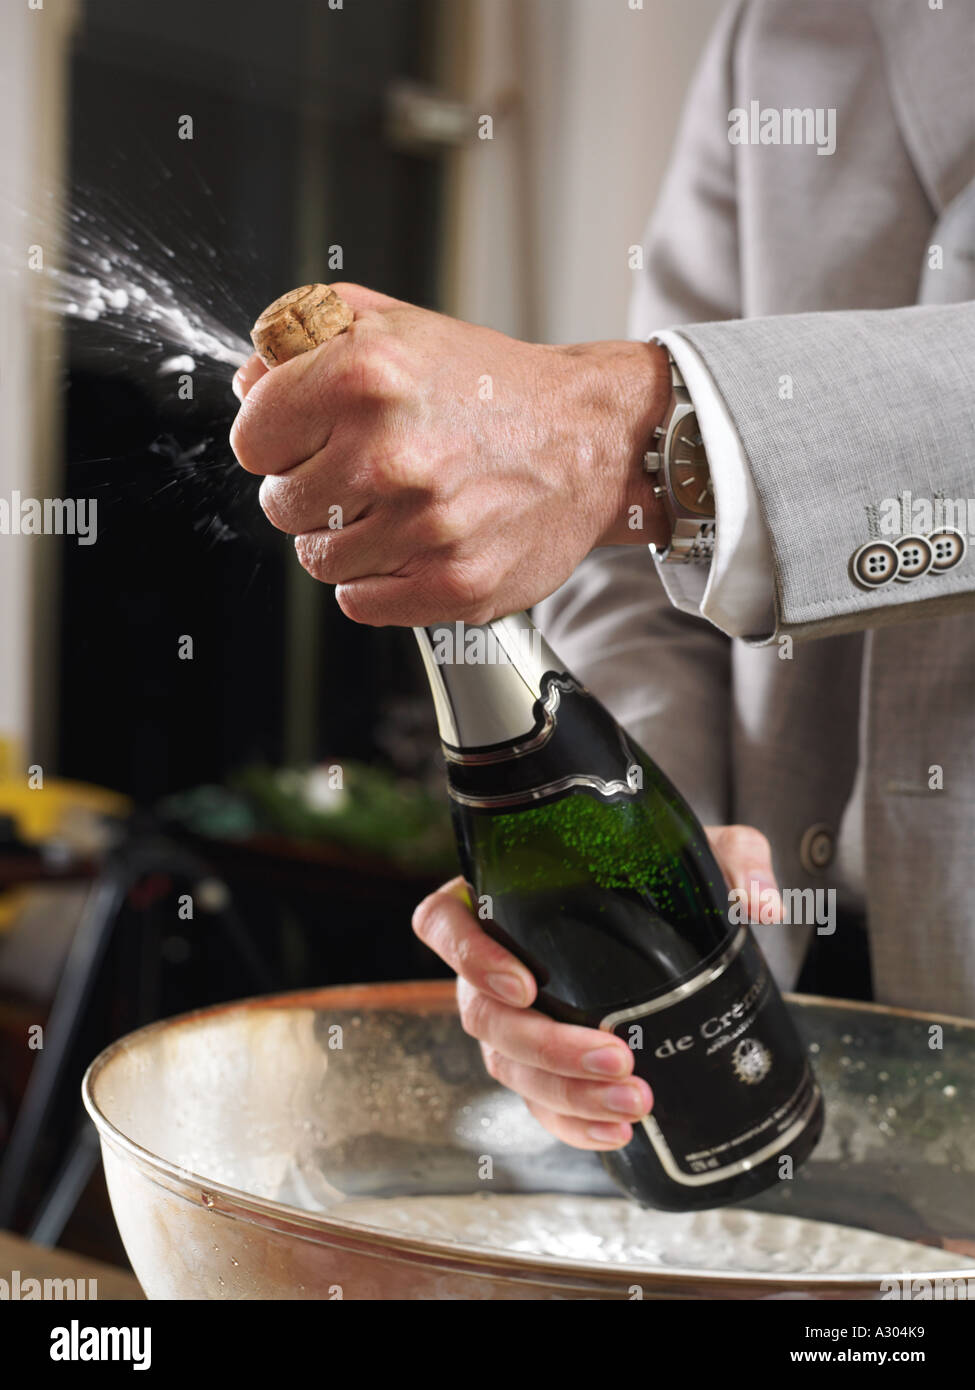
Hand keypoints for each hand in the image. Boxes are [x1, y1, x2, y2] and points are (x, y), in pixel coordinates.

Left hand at [230, 283, 670, 626]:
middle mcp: (391, 452)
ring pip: (318, 560)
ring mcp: (423, 526)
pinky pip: (358, 602)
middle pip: (280, 504)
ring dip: (345, 539)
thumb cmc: (490, 387)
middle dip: (310, 489)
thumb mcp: (397, 325)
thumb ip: (306, 336)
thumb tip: (247, 384)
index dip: (276, 439)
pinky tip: (411, 545)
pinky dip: (376, 581)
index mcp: (365, 375)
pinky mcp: (452, 583)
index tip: (309, 437)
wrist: (590, 439)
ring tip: (395, 507)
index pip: (251, 440)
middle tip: (362, 473)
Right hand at [412, 826, 780, 1150]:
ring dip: (565, 1094)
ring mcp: (513, 1017)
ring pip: (507, 1066)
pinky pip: (536, 1102)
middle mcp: (494, 959)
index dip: (468, 956)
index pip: (443, 922)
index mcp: (501, 895)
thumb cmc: (665, 866)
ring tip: (635, 1106)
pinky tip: (616, 1135)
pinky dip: (571, 1125)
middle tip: (616, 1060)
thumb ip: (735, 860)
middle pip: (482, 1014)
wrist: (677, 909)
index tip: (526, 981)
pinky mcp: (544, 1062)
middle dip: (545, 1047)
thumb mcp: (702, 849)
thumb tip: (762, 906)